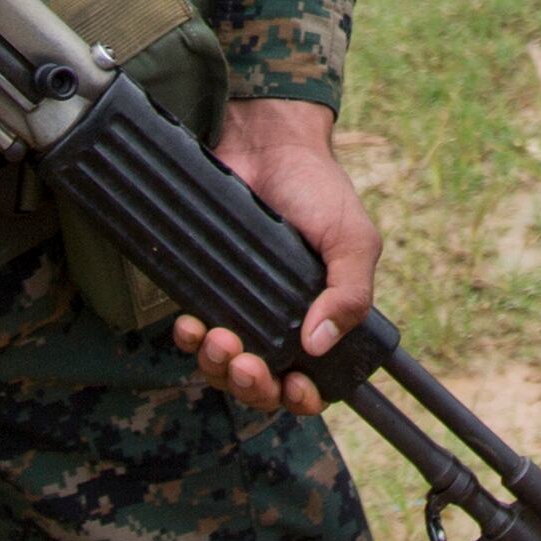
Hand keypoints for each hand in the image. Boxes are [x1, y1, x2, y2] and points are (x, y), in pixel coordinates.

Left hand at [172, 100, 375, 417]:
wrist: (266, 142)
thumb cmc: (318, 189)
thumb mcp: (352, 240)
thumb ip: (349, 292)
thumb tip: (319, 343)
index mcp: (322, 317)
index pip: (311, 382)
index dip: (299, 398)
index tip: (292, 386)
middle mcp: (281, 320)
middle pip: (262, 385)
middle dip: (251, 385)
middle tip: (246, 364)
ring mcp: (241, 306)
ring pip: (223, 367)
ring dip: (216, 366)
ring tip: (216, 340)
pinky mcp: (207, 286)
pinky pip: (193, 333)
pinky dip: (188, 339)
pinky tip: (188, 324)